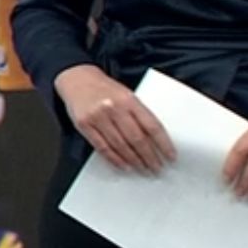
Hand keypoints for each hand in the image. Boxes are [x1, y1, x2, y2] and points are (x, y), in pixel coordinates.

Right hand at [56, 66, 175, 173]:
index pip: (151, 126)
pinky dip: (115, 159)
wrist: (77, 79)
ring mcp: (98, 116)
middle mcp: (114, 107)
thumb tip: (156, 141)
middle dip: (149, 157)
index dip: (163, 144)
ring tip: (143, 169)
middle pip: (137, 138)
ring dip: (134, 161)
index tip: (170, 157)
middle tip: (157, 168)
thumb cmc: (105, 89)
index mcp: (129, 99)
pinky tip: (124, 166)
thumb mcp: (126, 95)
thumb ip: (139, 114)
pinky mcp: (84, 125)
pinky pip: (102, 147)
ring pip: (121, 145)